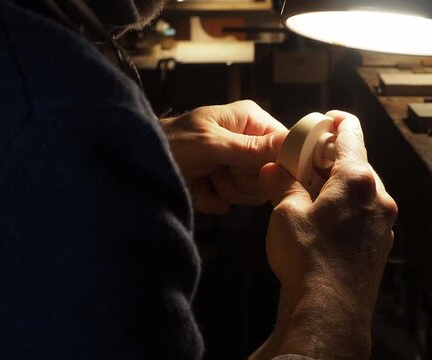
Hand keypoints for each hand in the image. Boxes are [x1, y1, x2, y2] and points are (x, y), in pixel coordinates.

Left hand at [160, 100, 286, 213]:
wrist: (141, 163)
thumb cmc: (171, 142)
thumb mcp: (210, 144)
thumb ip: (250, 147)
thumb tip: (289, 143)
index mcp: (250, 120)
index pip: (285, 144)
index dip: (275, 162)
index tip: (252, 168)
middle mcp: (247, 141)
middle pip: (270, 173)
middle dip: (241, 178)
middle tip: (218, 169)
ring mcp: (236, 165)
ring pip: (253, 192)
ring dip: (225, 190)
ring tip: (204, 176)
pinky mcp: (224, 185)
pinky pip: (233, 202)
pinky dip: (211, 199)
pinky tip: (196, 186)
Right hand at [252, 111, 397, 358]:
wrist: (329, 310)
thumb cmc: (307, 258)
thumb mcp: (285, 212)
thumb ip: (281, 184)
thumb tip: (273, 168)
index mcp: (356, 179)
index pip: (351, 135)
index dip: (338, 122)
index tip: (329, 117)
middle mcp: (379, 197)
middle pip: (357, 163)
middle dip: (332, 159)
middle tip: (307, 162)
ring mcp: (384, 223)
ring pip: (361, 190)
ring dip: (338, 185)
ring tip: (312, 194)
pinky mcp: (381, 244)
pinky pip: (365, 214)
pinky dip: (346, 208)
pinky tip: (325, 221)